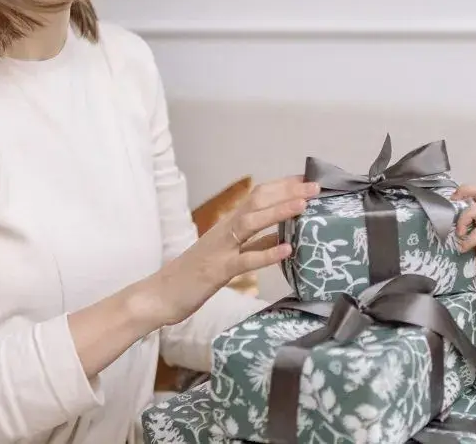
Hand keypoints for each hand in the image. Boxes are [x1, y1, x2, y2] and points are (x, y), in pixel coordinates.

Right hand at [132, 176, 317, 327]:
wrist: (159, 295)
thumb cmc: (194, 276)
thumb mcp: (229, 256)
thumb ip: (255, 246)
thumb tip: (283, 238)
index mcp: (228, 227)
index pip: (258, 197)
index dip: (282, 187)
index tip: (306, 179)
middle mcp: (224, 231)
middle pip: (257, 201)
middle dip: (287, 191)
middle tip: (315, 186)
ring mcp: (220, 249)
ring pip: (251, 222)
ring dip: (279, 211)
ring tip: (304, 205)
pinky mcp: (217, 271)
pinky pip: (245, 260)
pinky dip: (267, 253)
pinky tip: (287, 250)